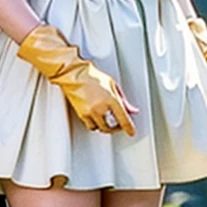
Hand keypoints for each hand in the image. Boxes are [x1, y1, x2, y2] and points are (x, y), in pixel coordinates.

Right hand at [17, 24, 137, 135]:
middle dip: (117, 128)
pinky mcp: (82, 114)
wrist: (74, 74)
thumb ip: (124, 100)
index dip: (129, 128)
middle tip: (119, 126)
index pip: (124, 119)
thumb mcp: (112, 85)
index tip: (131, 132)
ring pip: (101, 128)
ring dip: (106, 127)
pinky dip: (96, 125)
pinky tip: (97, 119)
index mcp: (111, 99)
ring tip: (108, 122)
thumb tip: (132, 110)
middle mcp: (101, 108)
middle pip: (111, 127)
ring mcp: (90, 112)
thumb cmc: (92, 76)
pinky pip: (91, 126)